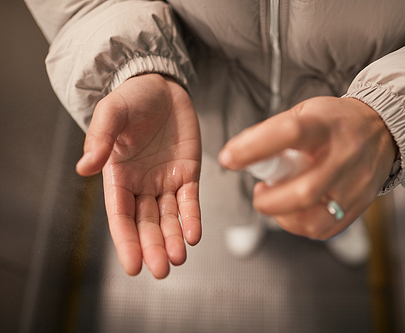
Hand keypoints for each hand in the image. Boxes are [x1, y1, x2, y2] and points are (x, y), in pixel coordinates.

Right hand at [76, 74, 201, 278]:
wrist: (162, 87)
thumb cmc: (132, 99)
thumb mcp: (111, 113)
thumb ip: (100, 139)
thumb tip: (84, 168)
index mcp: (118, 176)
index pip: (120, 216)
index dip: (126, 241)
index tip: (132, 266)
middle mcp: (141, 185)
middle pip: (146, 223)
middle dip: (153, 247)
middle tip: (162, 270)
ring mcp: (165, 181)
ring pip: (169, 218)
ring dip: (173, 239)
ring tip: (178, 259)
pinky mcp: (188, 174)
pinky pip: (190, 200)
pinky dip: (192, 218)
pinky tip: (194, 235)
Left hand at [219, 96, 396, 238]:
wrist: (382, 131)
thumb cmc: (337, 122)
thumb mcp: (306, 112)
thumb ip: (273, 131)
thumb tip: (240, 153)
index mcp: (326, 127)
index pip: (289, 134)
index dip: (254, 148)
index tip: (229, 158)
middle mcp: (344, 158)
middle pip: (303, 190)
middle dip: (269, 200)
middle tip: (260, 191)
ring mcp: (354, 186)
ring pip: (313, 218)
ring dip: (282, 215)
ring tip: (278, 199)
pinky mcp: (358, 207)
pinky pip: (321, 230)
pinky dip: (298, 224)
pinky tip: (295, 209)